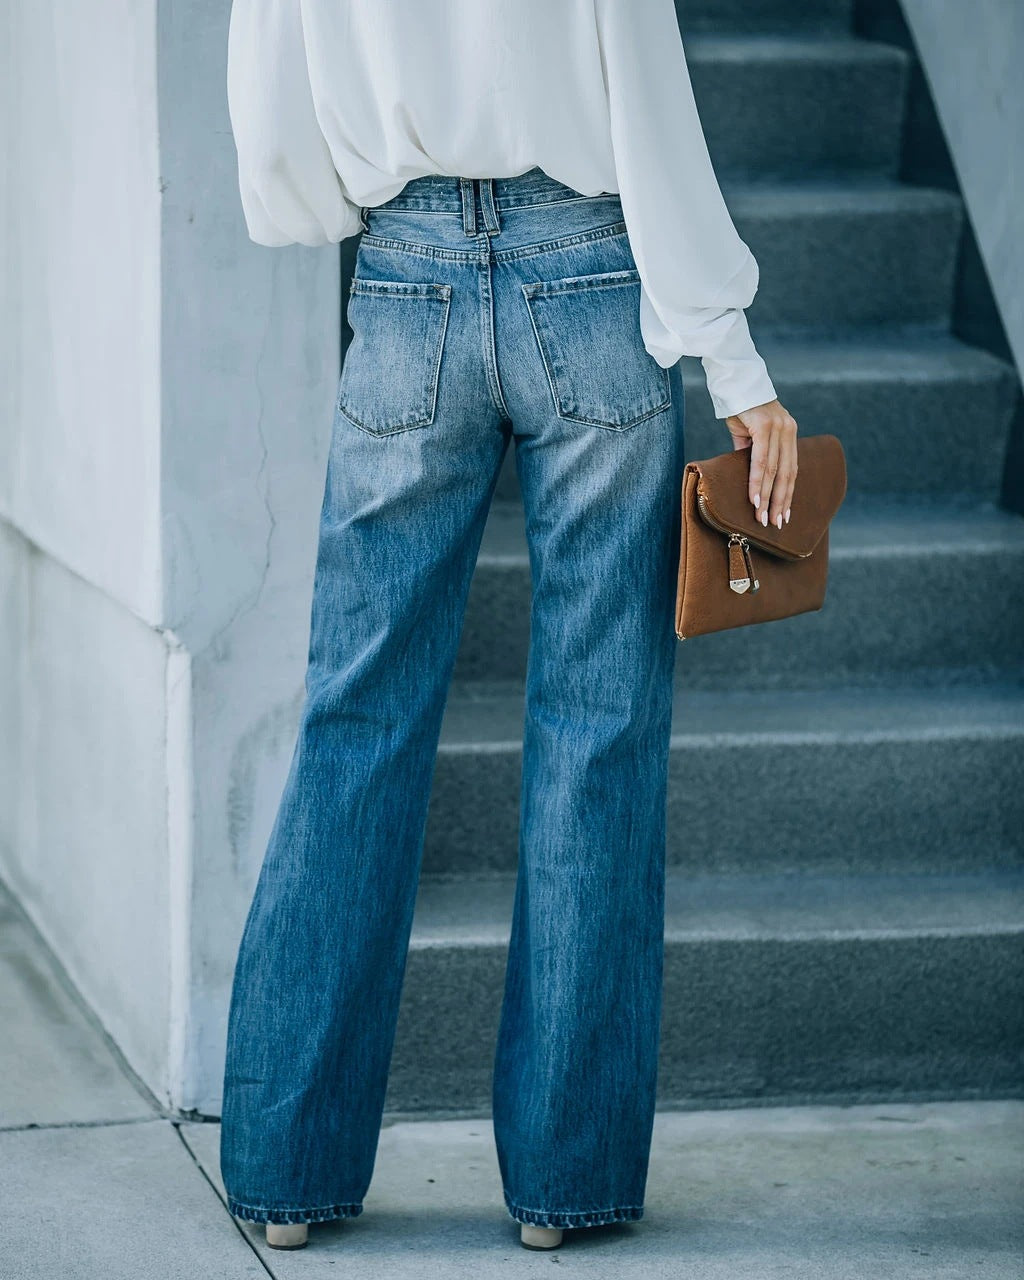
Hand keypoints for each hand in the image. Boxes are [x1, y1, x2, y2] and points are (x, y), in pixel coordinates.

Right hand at [723, 398, 797, 529]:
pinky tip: (755, 498)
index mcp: (788, 433)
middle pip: (787, 474)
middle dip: (781, 502)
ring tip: (763, 517)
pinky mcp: (764, 426)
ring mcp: (778, 427)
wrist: (733, 379)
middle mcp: (788, 430)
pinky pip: (762, 460)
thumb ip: (752, 453)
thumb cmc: (739, 407)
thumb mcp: (748, 433)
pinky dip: (758, 482)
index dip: (788, 494)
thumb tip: (751, 477)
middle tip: (776, 524)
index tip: (784, 514)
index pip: (791, 469)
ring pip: (775, 471)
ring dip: (768, 498)